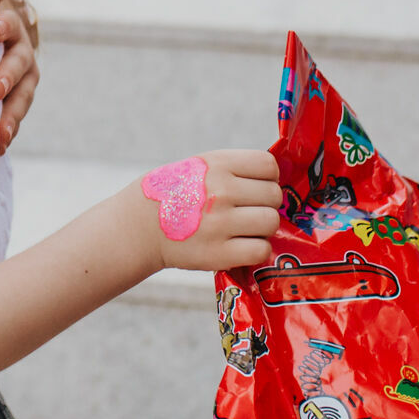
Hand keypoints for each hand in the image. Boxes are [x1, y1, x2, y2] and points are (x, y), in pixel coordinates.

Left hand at [0, 0, 39, 154]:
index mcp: (9, 24)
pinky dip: (7, 132)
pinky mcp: (17, 100)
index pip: (8, 22)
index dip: (3, 24)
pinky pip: (14, 117)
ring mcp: (23, 78)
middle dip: (7, 76)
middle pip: (19, 64)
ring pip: (22, 97)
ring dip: (11, 116)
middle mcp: (21, 51)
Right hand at [131, 150, 279, 272]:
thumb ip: (235, 169)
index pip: (269, 166)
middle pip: (273, 195)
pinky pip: (261, 250)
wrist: (139, 226)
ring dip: (262, 228)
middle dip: (265, 203)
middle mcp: (220, 190)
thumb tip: (279, 181)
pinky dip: (255, 250)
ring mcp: (220, 222)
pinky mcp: (218, 253)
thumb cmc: (175, 194)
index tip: (254, 187)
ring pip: (271, 222)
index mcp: (216, 164)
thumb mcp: (200, 167)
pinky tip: (239, 245)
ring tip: (243, 229)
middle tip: (247, 210)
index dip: (267, 178)